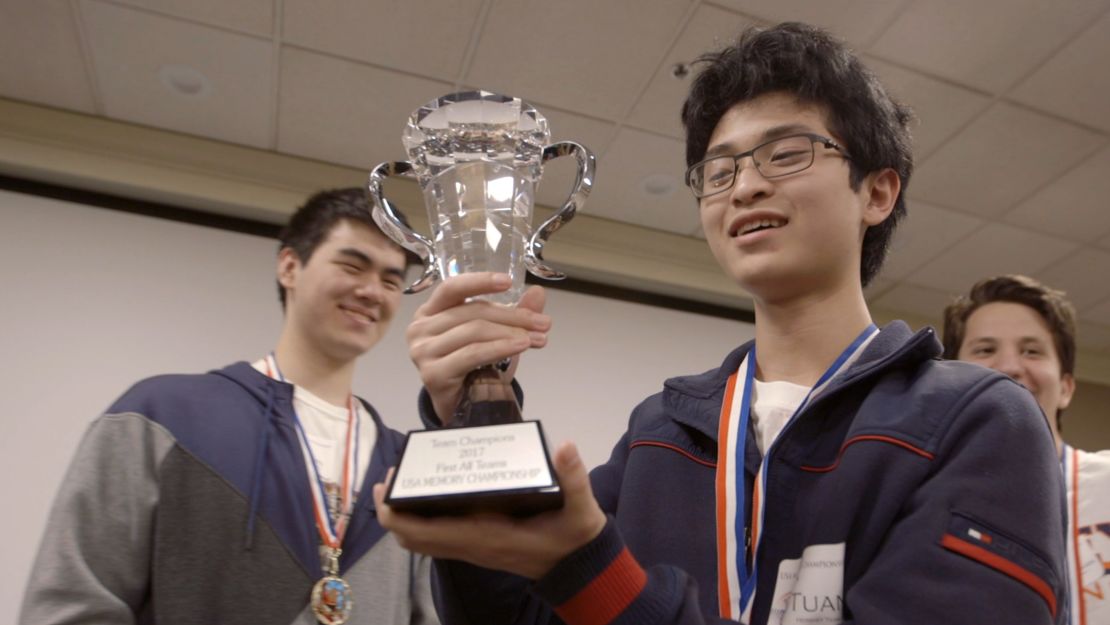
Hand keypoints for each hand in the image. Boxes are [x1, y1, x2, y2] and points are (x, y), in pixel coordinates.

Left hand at [373, 442, 605, 579]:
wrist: (581, 569)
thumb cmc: (576, 539)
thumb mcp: (581, 509)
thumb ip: (575, 477)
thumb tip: (565, 445)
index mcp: (487, 535)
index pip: (426, 532)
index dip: (397, 512)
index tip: (387, 484)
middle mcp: (472, 545)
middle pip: (413, 538)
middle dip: (391, 511)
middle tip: (388, 477)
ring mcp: (473, 549)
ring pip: (422, 542)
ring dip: (403, 517)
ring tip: (400, 483)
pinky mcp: (478, 547)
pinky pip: (436, 540)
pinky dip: (421, 523)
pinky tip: (426, 497)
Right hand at [406, 273, 549, 423]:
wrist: (458, 406)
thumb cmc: (471, 367)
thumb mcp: (493, 335)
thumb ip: (511, 313)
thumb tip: (537, 293)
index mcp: (430, 311)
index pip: (452, 288)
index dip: (479, 282)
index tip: (509, 281)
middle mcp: (420, 328)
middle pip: (471, 312)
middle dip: (512, 316)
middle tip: (543, 323)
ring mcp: (423, 351)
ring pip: (474, 331)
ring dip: (511, 333)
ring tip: (537, 339)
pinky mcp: (432, 373)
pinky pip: (472, 354)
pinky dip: (500, 348)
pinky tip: (521, 347)